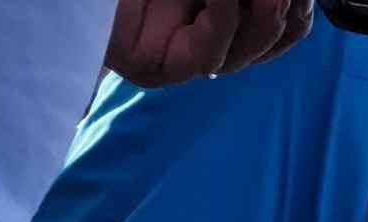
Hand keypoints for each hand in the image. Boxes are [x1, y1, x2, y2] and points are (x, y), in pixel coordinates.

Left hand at [106, 0, 312, 88]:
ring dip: (260, 14)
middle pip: (271, 41)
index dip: (299, 11)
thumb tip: (293, 2)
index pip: (280, 27)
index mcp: (217, 13)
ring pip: (245, 53)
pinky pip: (208, 54)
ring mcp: (178, 56)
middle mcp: (201, 36)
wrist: (68, 0)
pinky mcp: (154, 69)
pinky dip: (221, 17)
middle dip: (284, 11)